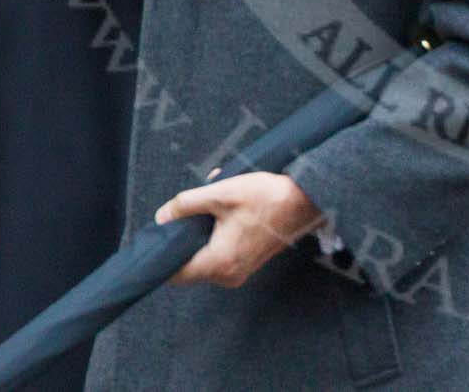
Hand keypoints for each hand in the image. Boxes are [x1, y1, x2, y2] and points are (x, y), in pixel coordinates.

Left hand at [156, 169, 324, 287]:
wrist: (306, 201)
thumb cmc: (268, 197)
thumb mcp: (221, 193)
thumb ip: (186, 204)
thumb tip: (162, 217)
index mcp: (219, 263)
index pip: (175, 273)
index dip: (164, 253)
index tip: (163, 232)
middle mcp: (228, 275)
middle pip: (189, 264)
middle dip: (186, 236)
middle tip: (191, 210)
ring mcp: (239, 272)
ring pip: (204, 258)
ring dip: (202, 234)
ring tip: (213, 205)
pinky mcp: (247, 264)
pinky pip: (220, 255)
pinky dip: (216, 237)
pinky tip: (225, 212)